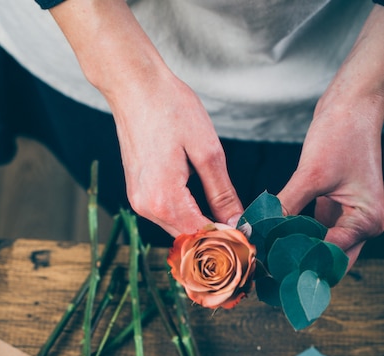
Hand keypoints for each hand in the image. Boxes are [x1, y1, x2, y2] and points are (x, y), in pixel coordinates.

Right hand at [50, 0, 242, 237]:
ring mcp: (138, 200)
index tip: (250, 240)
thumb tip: (236, 220)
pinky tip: (206, 212)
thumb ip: (222, 192)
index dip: (228, 240)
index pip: (202, 235)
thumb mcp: (207, 151)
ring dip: (200, 231)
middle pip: (187, 239)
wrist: (133, 86)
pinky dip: (186, 219)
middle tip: (244, 235)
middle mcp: (147, 206)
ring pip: (176, 230)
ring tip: (230, 225)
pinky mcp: (137, 192)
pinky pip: (165, 216)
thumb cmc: (170, 109)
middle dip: (215, 241)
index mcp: (164, 199)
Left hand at [277, 97, 383, 267]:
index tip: (273, 270)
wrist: (352, 104)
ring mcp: (352, 217)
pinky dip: (299, 238)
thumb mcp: (311, 174)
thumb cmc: (342, 133)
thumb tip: (260, 230)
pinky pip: (317, 232)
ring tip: (271, 261)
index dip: (301, 263)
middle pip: (331, 259)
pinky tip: (277, 242)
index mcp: (367, 220)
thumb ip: (285, 207)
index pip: (331, 254)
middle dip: (303, 267)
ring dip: (300, 253)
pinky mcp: (337, 209)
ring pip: (323, 248)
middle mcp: (364, 223)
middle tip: (272, 275)